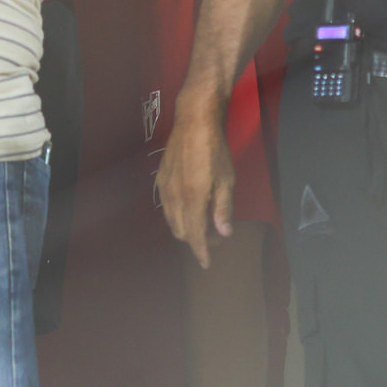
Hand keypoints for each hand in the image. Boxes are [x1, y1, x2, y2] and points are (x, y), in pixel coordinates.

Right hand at [157, 104, 233, 267]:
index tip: (207, 264)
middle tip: (216, 236)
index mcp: (192, 199)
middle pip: (180, 231)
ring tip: (204, 223)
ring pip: (171, 220)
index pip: (194, 235)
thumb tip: (223, 233)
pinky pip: (166, 206)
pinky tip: (190, 208)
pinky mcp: (160, 179)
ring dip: (186, 228)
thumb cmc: (215, 150)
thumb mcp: (227, 180)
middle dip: (197, 239)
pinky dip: (177, 215)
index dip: (201, 252)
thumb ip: (223, 208)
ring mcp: (164, 188)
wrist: (194, 122)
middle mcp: (174, 197)